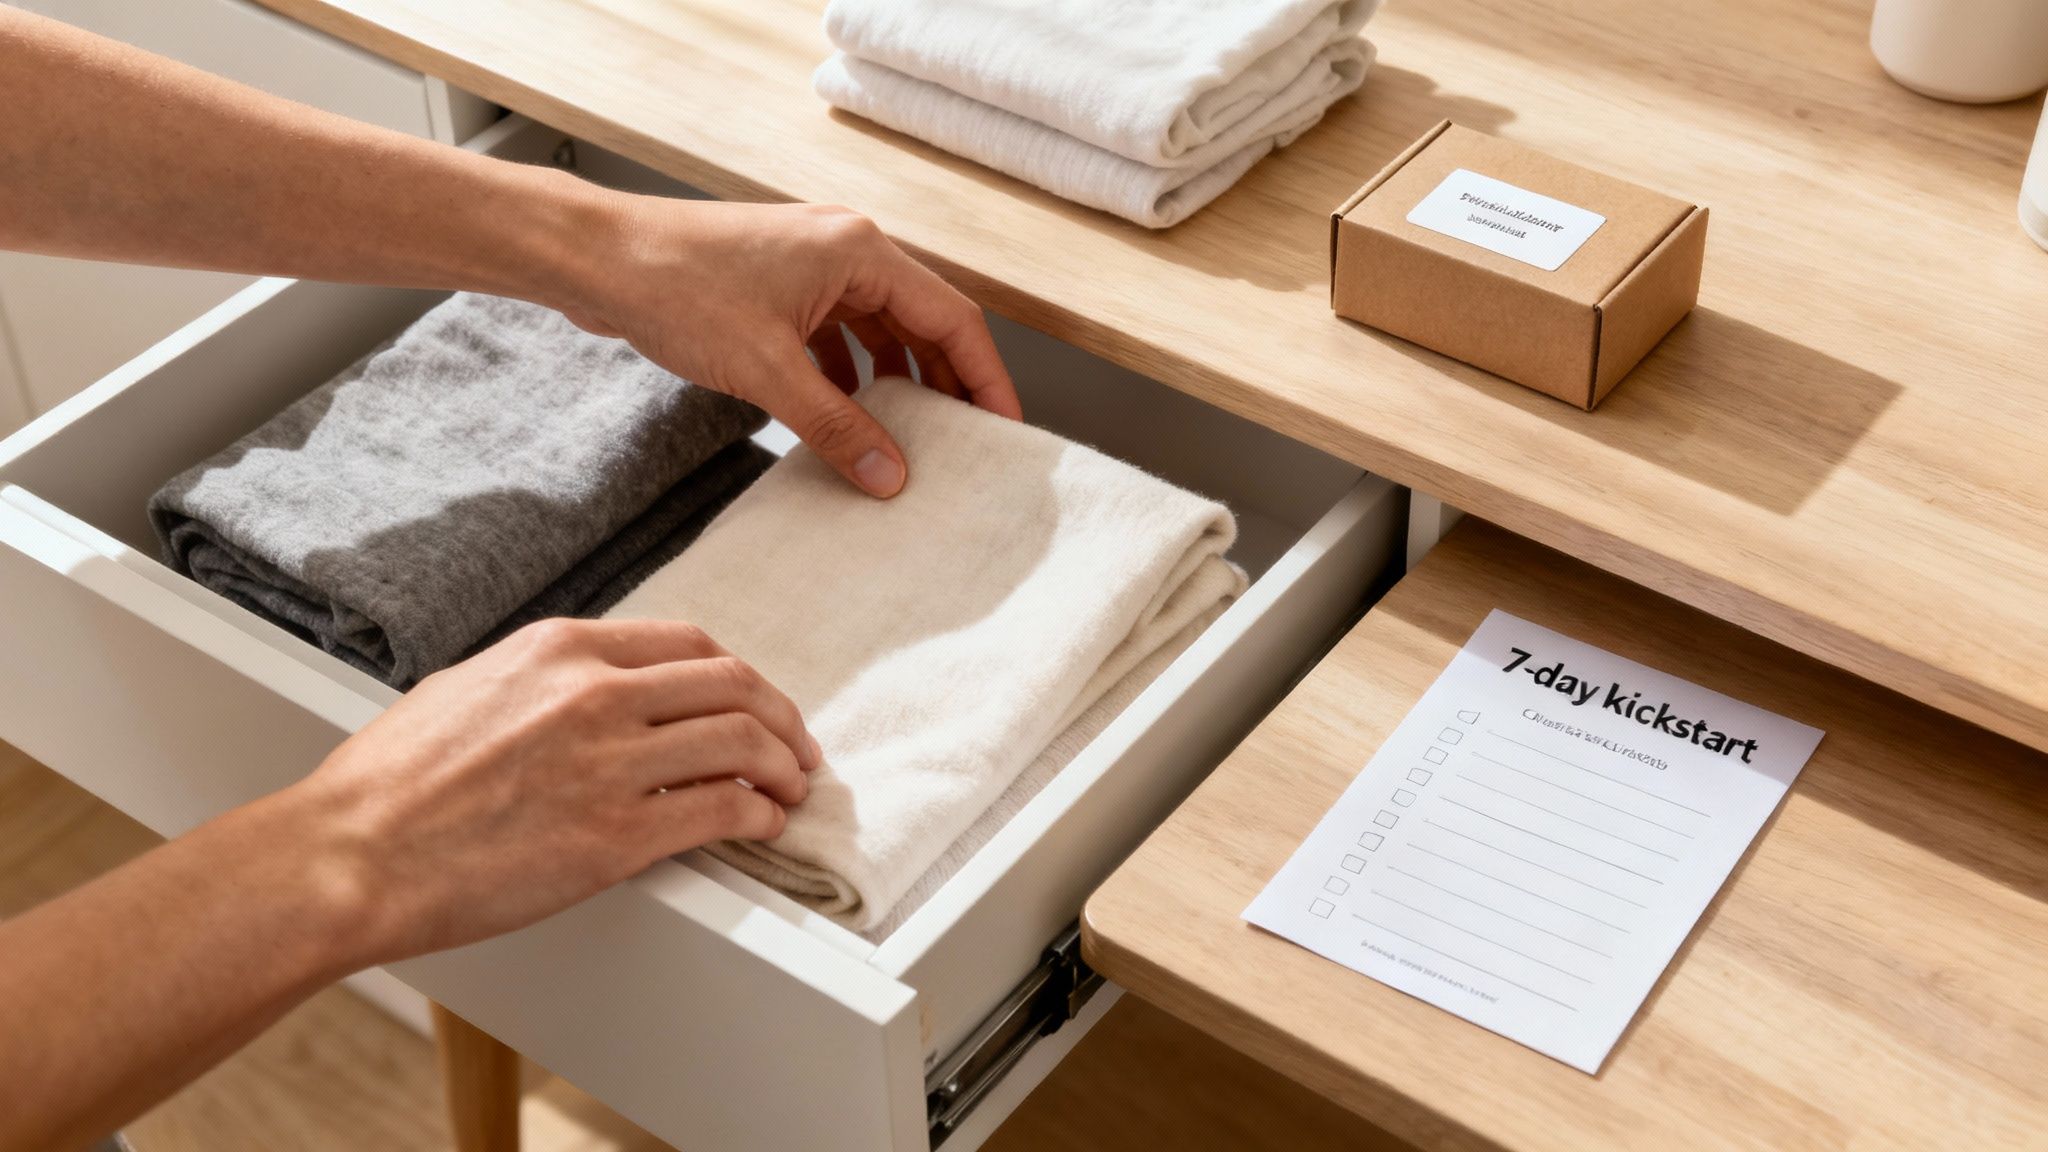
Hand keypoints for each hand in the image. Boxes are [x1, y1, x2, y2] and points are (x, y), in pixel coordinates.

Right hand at [262, 617, 820, 967]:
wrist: (351, 855)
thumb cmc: (388, 784)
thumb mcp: (467, 688)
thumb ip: (541, 681)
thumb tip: (587, 689)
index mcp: (561, 648)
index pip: (688, 643)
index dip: (738, 675)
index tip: (753, 700)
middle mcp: (596, 693)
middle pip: (732, 685)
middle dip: (779, 716)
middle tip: (795, 746)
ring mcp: (612, 762)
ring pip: (741, 742)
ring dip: (782, 767)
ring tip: (791, 790)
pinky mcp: (617, 835)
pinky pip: (721, 811)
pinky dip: (758, 816)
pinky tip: (762, 826)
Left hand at [555, 197, 1021, 497]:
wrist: (598, 258)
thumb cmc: (675, 286)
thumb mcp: (768, 370)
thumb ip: (835, 424)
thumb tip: (889, 475)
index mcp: (860, 252)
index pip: (953, 318)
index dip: (985, 378)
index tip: (1003, 429)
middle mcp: (845, 250)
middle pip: (924, 323)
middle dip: (946, 384)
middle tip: (964, 445)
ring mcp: (811, 267)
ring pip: (880, 330)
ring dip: (898, 382)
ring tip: (911, 440)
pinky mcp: (779, 288)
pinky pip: (838, 334)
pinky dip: (852, 375)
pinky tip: (846, 415)